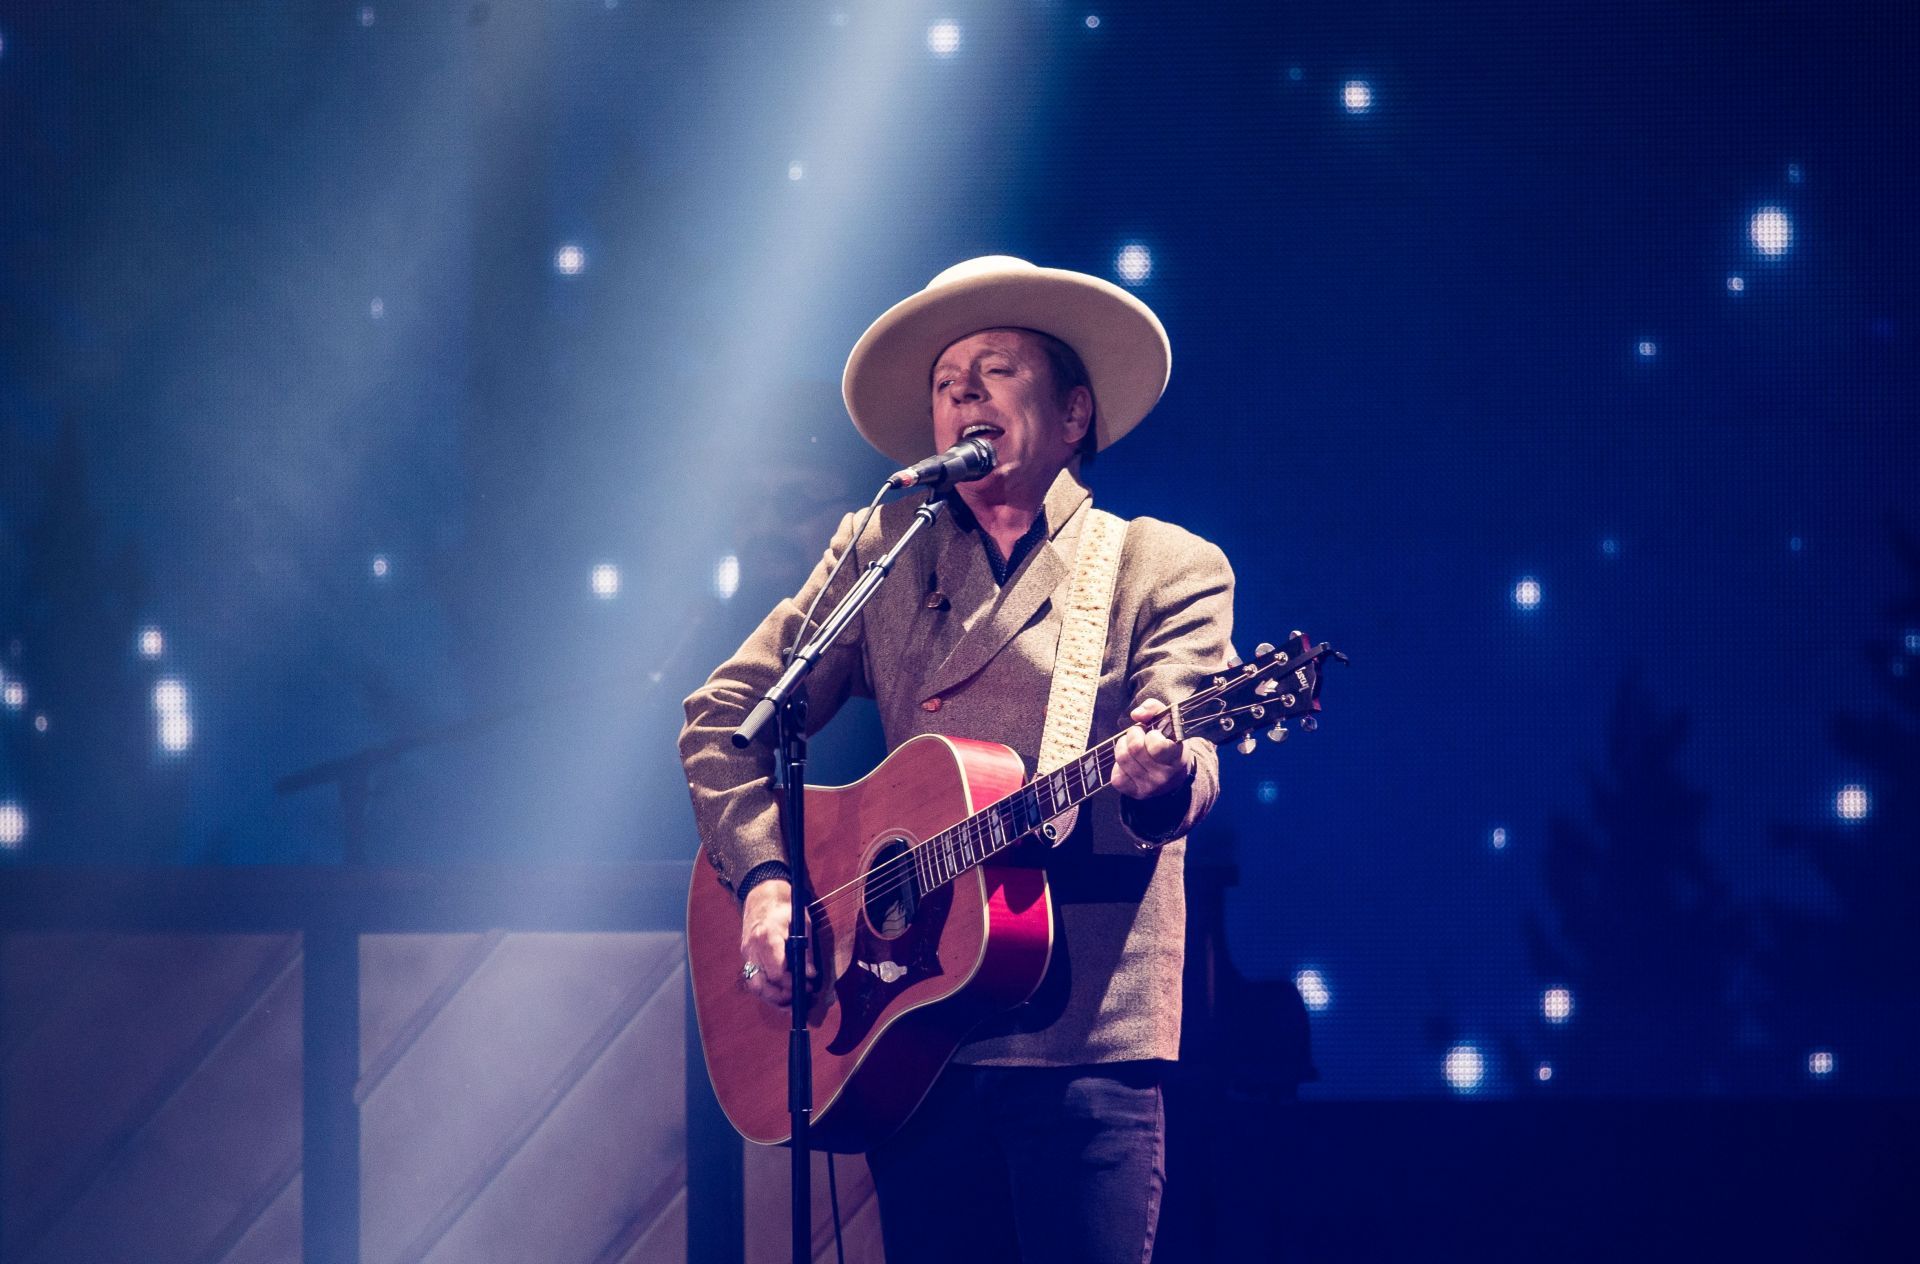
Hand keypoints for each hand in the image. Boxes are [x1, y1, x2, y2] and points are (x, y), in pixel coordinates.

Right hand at [739, 878, 814, 1007]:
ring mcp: (746, 954)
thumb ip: (805, 950)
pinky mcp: (746, 957)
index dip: (792, 983)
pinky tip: (781, 996)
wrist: (762, 894)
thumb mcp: (802, 923)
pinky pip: (753, 979)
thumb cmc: (785, 907)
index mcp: (767, 937)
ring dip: (772, 999)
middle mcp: (752, 948)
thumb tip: (810, 975)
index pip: (775, 972)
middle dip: (780, 996)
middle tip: (799, 998)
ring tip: (790, 1003)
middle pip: (761, 985)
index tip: (807, 985)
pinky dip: (766, 991)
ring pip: (754, 986)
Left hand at [1111, 699, 1194, 799]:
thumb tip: (1136, 714)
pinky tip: (1129, 763)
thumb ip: (1153, 708)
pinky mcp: (1136, 794)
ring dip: (1123, 746)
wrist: (1175, 775)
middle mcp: (1164, 776)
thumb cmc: (1169, 743)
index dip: (1151, 734)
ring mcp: (1150, 787)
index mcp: (1176, 757)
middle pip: (1134, 749)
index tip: (1153, 733)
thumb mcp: (1168, 722)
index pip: (1156, 745)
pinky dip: (1119, 766)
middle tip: (1138, 733)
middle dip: (1133, 734)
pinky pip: (1116, 778)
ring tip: (1131, 745)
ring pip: (1123, 759)